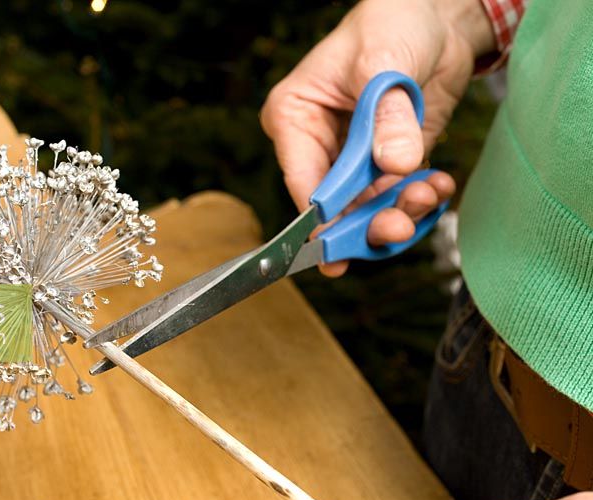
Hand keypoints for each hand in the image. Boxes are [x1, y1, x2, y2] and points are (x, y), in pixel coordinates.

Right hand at [260, 0, 494, 275]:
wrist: (435, 19)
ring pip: (367, 209)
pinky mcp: (387, 166)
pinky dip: (420, 199)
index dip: (322, 215)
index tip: (339, 243)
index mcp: (295, 118)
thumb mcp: (384, 61)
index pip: (303, 178)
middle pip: (334, 205)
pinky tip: (438, 184)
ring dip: (400, 211)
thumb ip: (388, 117)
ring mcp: (354, 160)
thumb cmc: (391, 24)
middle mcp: (319, 146)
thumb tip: (396, 164)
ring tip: (428, 193)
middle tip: (396, 227)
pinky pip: (398, 197)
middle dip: (366, 222)